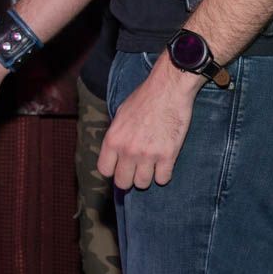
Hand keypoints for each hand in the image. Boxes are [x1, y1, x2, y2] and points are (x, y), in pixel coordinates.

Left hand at [98, 60, 202, 189]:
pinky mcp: (168, 156)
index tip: (120, 166)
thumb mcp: (120, 114)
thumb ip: (117, 135)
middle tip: (136, 170)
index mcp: (113, 139)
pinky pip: (163, 179)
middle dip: (129, 178)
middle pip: (122, 182)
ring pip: (142, 183)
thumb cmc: (144, 99)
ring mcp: (147, 155)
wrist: (168, 90)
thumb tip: (114, 152)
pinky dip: (164, 174)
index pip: (104, 170)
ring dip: (147, 177)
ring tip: (151, 166)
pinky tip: (164, 164)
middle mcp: (127, 150)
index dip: (113, 170)